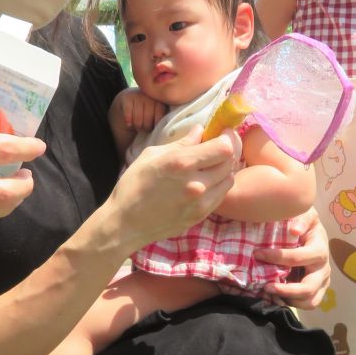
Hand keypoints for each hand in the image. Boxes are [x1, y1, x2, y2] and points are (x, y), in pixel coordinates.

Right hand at [109, 126, 240, 250]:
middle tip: (219, 147)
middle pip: (230, 162)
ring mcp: (201, 202)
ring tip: (213, 165)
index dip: (227, 138)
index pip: (224, 147)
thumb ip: (180, 143)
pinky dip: (219, 185)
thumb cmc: (133, 185)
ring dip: (225, 169)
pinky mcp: (201, 215)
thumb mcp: (151, 156)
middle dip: (227, 151)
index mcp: (181, 163)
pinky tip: (208, 181)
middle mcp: (196, 183)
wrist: (126, 223)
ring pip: (229, 179)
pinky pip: (221, 195)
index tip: (222, 133)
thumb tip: (200, 130)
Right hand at [111, 86, 166, 135]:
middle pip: (148, 120)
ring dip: (137, 126)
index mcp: (161, 101)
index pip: (160, 119)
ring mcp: (139, 95)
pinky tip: (129, 123)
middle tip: (144, 127)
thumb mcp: (156, 115)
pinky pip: (128, 114)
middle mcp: (151, 96)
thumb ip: (162, 120)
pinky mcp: (127, 97)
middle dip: (145, 127)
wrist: (129, 102)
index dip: (155, 127)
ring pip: (138, 119)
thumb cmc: (146, 113)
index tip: (153, 127)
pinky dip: (128, 121)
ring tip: (138, 125)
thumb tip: (166, 132)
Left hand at [256, 207, 331, 307]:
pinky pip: (308, 304)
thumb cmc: (305, 223)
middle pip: (308, 288)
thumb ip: (302, 219)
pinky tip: (278, 295)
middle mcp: (323, 268)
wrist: (313, 232)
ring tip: (271, 292)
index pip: (296, 258)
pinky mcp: (319, 290)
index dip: (275, 257)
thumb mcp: (306, 213)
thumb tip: (294, 230)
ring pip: (310, 301)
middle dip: (285, 290)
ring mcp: (323, 281)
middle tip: (266, 287)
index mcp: (319, 249)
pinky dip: (292, 303)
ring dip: (289, 299)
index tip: (257, 254)